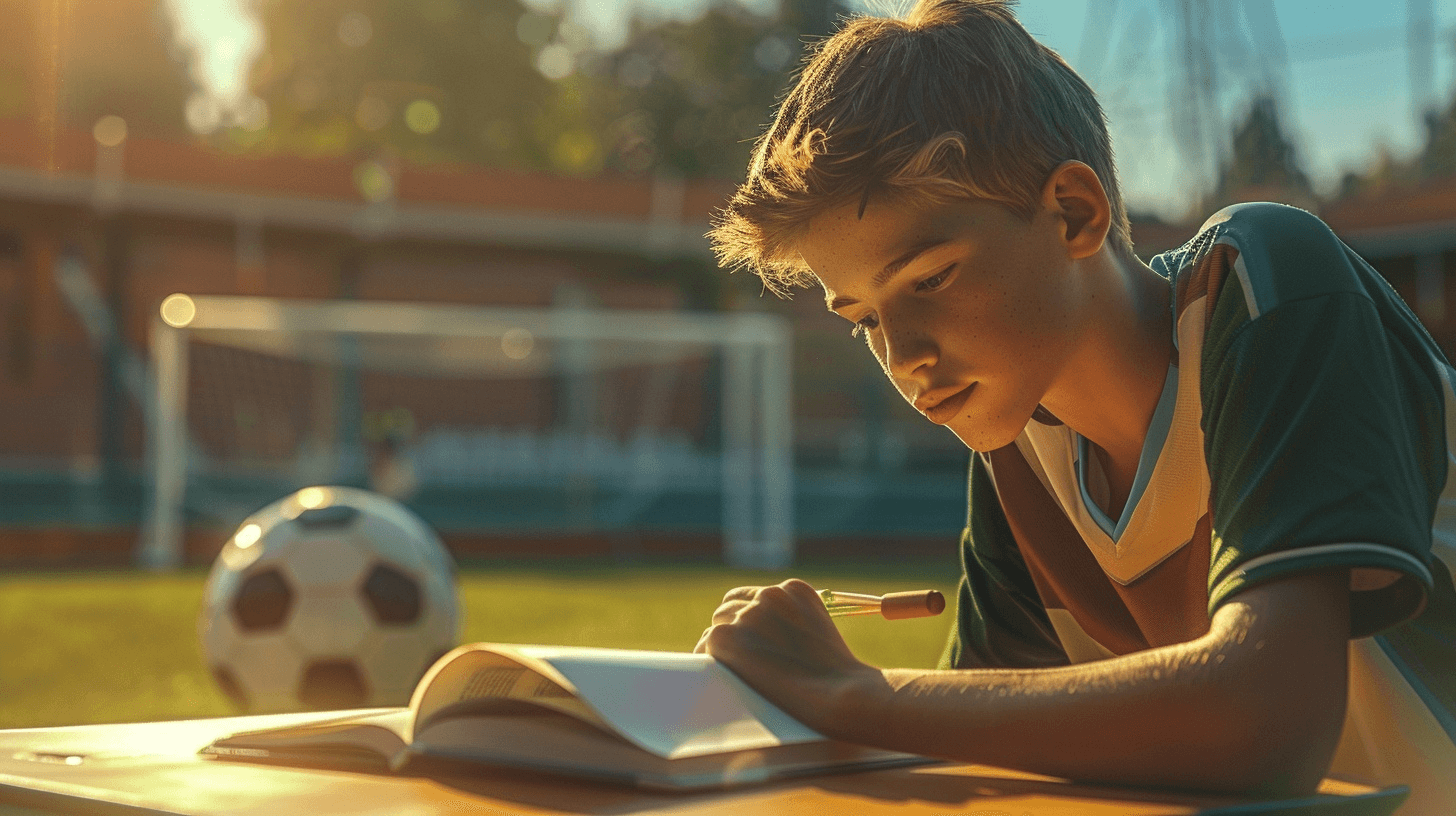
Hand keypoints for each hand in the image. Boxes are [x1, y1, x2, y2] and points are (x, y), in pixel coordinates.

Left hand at [693, 578, 881, 736]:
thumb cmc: (837, 676)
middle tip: (745, 659)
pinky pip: (706, 644)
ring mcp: (746, 614)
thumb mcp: (819, 632)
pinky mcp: (726, 636)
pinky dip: (709, 659)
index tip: (754, 639)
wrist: (837, 694)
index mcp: (794, 589)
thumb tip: (763, 633)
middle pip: (732, 607)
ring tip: (734, 670)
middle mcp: (769, 594)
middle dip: (736, 630)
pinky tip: (720, 674)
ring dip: (723, 644)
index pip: (756, 597)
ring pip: (718, 624)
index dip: (751, 619)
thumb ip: (792, 622)